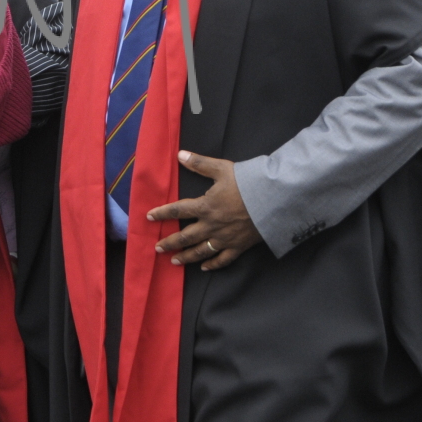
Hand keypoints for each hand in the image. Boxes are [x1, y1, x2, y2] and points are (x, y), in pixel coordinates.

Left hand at [148, 151, 262, 270]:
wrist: (272, 200)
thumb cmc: (247, 183)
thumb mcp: (222, 168)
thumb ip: (199, 163)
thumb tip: (180, 154)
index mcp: (205, 206)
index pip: (177, 210)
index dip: (162, 213)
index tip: (149, 217)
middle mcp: (211, 225)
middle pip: (185, 237)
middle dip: (169, 243)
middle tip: (157, 248)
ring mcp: (224, 239)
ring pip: (200, 251)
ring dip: (186, 257)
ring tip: (174, 261)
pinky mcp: (238, 247)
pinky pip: (223, 260)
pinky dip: (212, 265)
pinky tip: (204, 267)